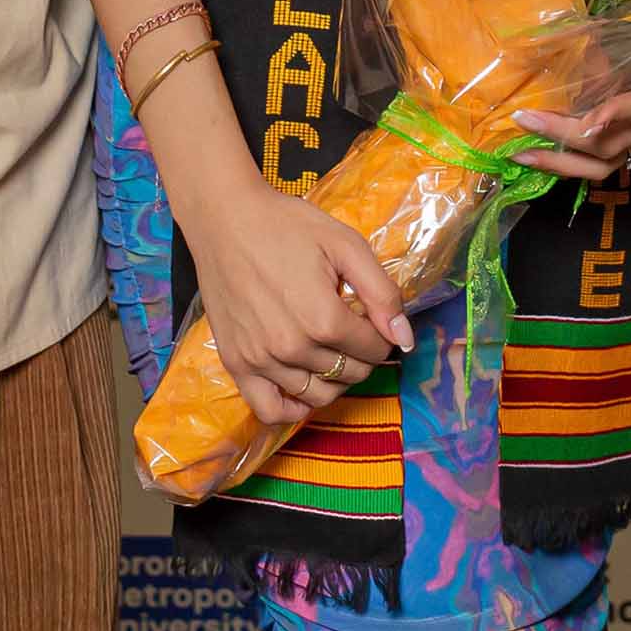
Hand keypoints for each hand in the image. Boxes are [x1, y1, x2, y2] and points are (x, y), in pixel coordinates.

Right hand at [182, 165, 413, 427]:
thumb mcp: (346, 245)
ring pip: (316, 396)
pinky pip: (269, 409)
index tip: (374, 320)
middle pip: (349, 373)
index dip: (383, 335)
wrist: (226, 220)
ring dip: (335, 381)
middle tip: (355, 332)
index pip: (374, 350)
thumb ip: (381, 293)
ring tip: (334, 355)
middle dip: (363, 356)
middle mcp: (292, 348)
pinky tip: (304, 388)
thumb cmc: (288, 226)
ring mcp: (260, 360)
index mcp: (323, 318)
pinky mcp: (236, 364)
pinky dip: (292, 409)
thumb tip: (405, 340)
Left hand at [513, 3, 630, 182]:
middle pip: (609, 145)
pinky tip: (533, 147)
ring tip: (518, 150)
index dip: (621, 113)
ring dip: (557, 160)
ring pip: (598, 161)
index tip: (591, 119)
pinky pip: (596, 155)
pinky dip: (563, 157)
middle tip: (524, 122)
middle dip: (564, 139)